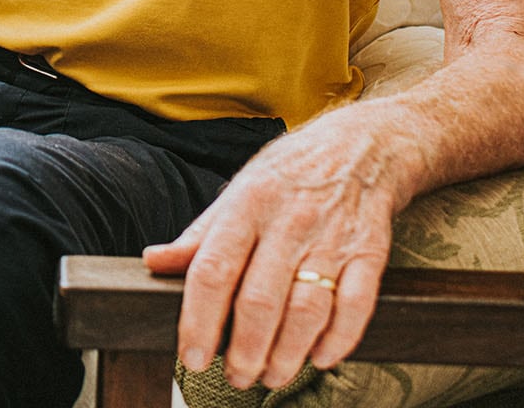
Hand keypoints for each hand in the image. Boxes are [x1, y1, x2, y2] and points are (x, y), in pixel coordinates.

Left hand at [141, 116, 397, 389]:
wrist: (362, 145)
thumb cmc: (287, 174)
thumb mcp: (236, 193)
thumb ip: (198, 235)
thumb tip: (153, 262)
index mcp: (245, 206)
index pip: (212, 270)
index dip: (198, 319)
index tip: (191, 356)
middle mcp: (286, 222)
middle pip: (260, 299)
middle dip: (244, 349)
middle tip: (236, 378)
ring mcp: (330, 237)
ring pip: (307, 309)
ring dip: (288, 353)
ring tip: (272, 375)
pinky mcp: (370, 251)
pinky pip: (356, 304)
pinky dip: (339, 339)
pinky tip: (321, 358)